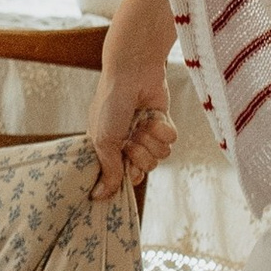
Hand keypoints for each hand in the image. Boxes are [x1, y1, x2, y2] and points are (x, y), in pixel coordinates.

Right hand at [87, 58, 175, 201]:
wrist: (133, 73)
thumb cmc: (111, 104)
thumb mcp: (104, 141)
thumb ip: (108, 171)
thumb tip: (99, 197)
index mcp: (108, 149)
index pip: (120, 177)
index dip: (125, 176)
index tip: (124, 169)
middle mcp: (127, 144)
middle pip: (144, 169)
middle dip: (139, 155)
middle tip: (130, 139)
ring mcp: (146, 135)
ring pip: (160, 157)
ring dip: (151, 141)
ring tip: (141, 125)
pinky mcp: (163, 125)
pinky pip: (171, 142)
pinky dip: (163, 129)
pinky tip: (153, 116)